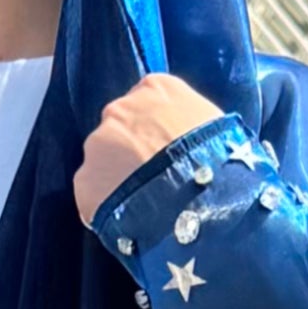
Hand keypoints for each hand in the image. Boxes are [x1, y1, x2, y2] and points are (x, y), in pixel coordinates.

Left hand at [71, 71, 218, 233]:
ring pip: (103, 162)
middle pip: (122, 129)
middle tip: (155, 180)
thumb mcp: (219, 126)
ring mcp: (97, 144)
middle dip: (133, 151)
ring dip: (118, 179)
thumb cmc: (223, 159)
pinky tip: (129, 220)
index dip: (160, 130)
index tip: (170, 150)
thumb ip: (195, 120)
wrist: (203, 200)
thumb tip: (197, 132)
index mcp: (155, 88)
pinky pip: (93, 194)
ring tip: (143, 205)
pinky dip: (106, 206)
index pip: (150, 101)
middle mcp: (119, 108)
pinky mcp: (84, 181)